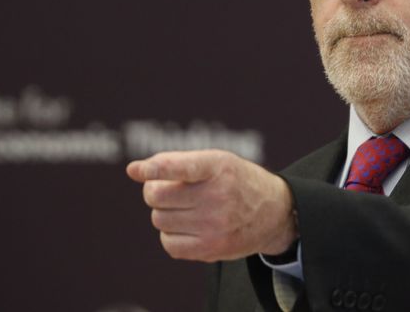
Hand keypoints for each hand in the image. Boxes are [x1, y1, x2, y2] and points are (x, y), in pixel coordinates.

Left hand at [126, 149, 297, 261]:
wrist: (274, 212)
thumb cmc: (235, 180)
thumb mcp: (217, 160)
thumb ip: (178, 162)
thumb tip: (136, 171)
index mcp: (218, 166)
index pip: (184, 167)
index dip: (158, 168)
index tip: (137, 170)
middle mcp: (218, 195)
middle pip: (157, 196)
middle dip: (155, 191)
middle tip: (170, 189)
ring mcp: (215, 225)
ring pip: (159, 219)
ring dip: (166, 213)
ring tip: (187, 208)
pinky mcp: (211, 249)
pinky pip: (169, 244)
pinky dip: (171, 235)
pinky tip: (189, 226)